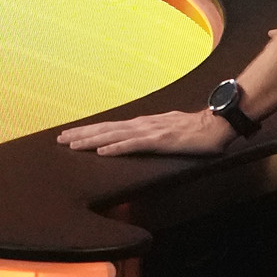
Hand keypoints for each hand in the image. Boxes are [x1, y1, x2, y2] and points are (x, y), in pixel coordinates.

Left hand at [55, 109, 234, 156]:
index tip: (69, 134)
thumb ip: (151, 135)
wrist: (217, 124)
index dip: (88, 131)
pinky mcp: (160, 141)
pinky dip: (117, 147)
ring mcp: (150, 132)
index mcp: (142, 124)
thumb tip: (138, 140)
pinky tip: (103, 151)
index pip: (109, 127)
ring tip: (72, 145)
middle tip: (59, 139)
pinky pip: (134, 145)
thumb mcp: (167, 131)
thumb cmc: (195, 129)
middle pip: (105, 129)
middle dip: (81, 134)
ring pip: (114, 136)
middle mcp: (142, 125)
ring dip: (92, 140)